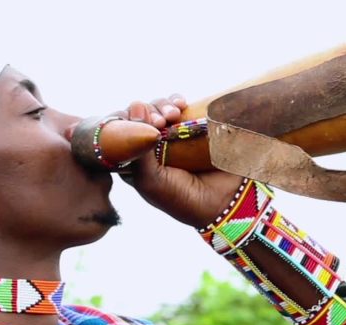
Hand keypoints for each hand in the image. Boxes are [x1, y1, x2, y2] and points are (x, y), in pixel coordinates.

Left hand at [111, 95, 244, 228]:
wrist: (225, 203)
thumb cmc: (182, 199)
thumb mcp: (151, 180)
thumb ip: (138, 149)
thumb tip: (135, 105)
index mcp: (135, 161)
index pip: (120, 132)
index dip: (126, 122)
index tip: (140, 124)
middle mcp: (151, 147)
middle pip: (139, 117)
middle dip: (147, 113)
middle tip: (160, 120)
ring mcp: (171, 136)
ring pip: (158, 109)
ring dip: (162, 106)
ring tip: (173, 114)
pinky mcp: (191, 128)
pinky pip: (178, 107)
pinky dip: (176, 101)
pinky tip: (181, 103)